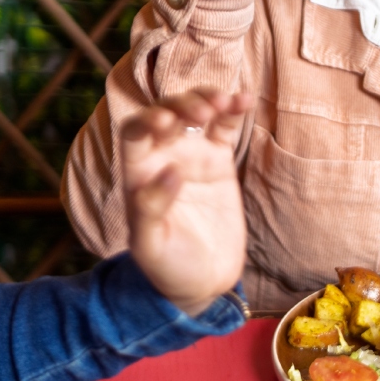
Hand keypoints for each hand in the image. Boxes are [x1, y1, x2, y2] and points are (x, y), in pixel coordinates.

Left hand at [122, 89, 253, 316]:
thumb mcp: (150, 245)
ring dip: (207, 99)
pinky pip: (224, 127)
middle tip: (201, 112)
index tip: (168, 122)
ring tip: (224, 101)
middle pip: (167, 113)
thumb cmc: (166, 266)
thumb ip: (151, 208)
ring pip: (195, 113)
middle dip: (181, 104)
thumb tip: (170, 171)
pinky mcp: (219, 160)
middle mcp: (162, 156)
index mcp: (138, 172)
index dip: (148, 120)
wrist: (202, 281)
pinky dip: (233, 110)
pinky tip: (244, 100)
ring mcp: (192, 155)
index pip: (135, 132)